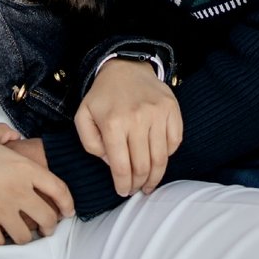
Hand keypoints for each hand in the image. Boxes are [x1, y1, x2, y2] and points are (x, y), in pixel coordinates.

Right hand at [0, 124, 74, 245]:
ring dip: (27, 236)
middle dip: (50, 226)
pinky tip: (0, 234)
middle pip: (47, 219)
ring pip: (25, 236)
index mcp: (24, 169)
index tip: (68, 210)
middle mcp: (18, 192)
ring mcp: (2, 210)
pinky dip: (1, 240)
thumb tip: (13, 136)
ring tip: (24, 232)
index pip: (59, 190)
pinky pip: (0, 241)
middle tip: (48, 227)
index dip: (68, 203)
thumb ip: (6, 134)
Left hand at [76, 58, 182, 196]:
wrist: (125, 67)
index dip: (123, 185)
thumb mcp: (83, 117)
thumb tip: (110, 162)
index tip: (123, 192)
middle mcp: (137, 118)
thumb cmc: (103, 96)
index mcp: (113, 123)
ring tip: (149, 183)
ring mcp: (157, 113)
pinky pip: (174, 142)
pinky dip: (168, 155)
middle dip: (139, 184)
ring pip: (161, 158)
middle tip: (136, 190)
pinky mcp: (172, 109)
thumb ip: (90, 144)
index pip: (121, 167)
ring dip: (155, 176)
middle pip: (143, 166)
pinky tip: (158, 158)